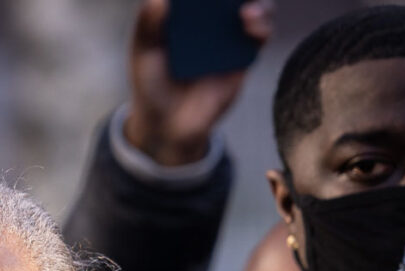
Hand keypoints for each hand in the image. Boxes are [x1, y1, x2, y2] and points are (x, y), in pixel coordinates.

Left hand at [124, 0, 272, 165]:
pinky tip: (252, 28)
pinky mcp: (243, 56)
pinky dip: (262, 27)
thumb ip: (148, 25)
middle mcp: (208, 19)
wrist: (169, 125)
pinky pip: (260, 35)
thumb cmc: (151, 84)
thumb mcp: (143, 54)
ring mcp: (228, 35)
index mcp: (183, 11)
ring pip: (253, 7)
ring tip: (246, 12)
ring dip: (257, 4)